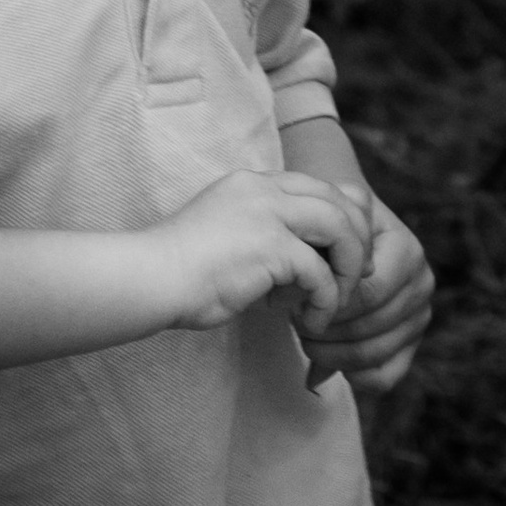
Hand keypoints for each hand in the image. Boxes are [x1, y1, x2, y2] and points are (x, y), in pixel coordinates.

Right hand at [154, 169, 367, 330]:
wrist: (149, 278)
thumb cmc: (181, 271)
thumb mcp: (228, 238)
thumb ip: (265, 240)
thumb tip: (302, 272)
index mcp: (253, 183)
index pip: (318, 187)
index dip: (342, 219)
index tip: (344, 254)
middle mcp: (264, 189)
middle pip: (337, 200)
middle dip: (356, 240)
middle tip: (355, 277)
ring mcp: (267, 213)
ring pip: (338, 227)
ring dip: (347, 268)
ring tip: (338, 301)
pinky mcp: (268, 246)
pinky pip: (318, 272)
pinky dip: (325, 299)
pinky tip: (312, 322)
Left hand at [297, 194, 434, 397]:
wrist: (347, 241)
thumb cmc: (333, 234)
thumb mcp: (329, 225)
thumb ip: (323, 246)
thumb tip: (311, 291)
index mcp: (407, 250)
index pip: (369, 293)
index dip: (329, 304)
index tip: (298, 302)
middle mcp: (422, 283)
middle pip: (369, 326)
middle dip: (326, 330)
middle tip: (298, 323)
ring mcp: (419, 317)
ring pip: (373, 354)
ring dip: (331, 354)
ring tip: (307, 338)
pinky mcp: (411, 346)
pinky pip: (384, 377)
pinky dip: (352, 376)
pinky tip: (329, 360)